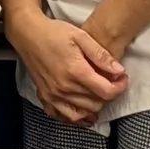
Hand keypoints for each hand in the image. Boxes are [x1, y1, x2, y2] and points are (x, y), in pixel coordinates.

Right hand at [6, 7, 127, 124]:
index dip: (120, 87)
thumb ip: (101, 55)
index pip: (106, 92)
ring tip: (97, 93)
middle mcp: (64, 87)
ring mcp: (53, 94)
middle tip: (110, 81)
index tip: (122, 78)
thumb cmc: (53, 32)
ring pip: (82, 113)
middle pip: (96, 103)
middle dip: (108, 94)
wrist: (27, 34)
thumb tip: (119, 70)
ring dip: (94, 106)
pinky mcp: (45, 96)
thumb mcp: (81, 36)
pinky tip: (82, 110)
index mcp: (75, 71)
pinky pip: (63, 116)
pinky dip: (75, 116)